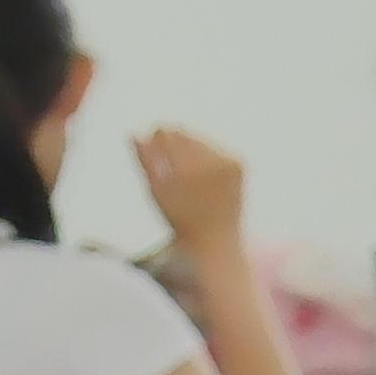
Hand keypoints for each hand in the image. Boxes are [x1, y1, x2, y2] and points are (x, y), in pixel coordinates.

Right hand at [130, 126, 250, 259]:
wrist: (216, 241)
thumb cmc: (181, 219)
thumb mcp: (157, 192)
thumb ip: (147, 162)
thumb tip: (135, 135)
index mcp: (189, 168)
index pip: (166, 134)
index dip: (154, 142)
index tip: (151, 155)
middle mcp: (213, 162)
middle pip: (183, 133)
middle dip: (172, 147)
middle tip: (172, 173)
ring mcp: (230, 161)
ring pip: (198, 139)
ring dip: (189, 152)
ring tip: (188, 179)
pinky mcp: (239, 163)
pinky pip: (215, 148)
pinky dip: (206, 158)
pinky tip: (203, 178)